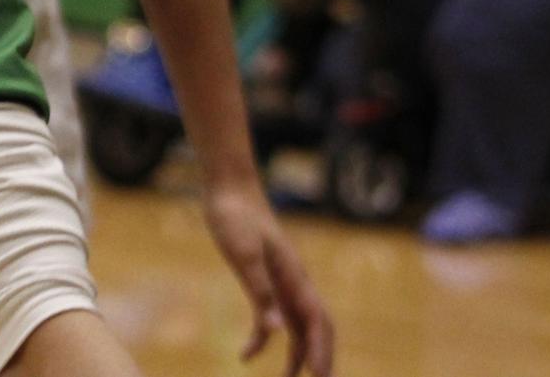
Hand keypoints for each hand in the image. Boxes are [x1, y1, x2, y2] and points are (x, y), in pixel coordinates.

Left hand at [204, 180, 335, 375]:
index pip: (317, 321)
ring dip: (295, 355)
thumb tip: (275, 330)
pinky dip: (262, 339)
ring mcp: (281, 283)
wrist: (228, 191)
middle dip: (320, 357)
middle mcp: (294, 283)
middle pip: (316, 327)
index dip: (321, 351)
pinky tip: (245, 356)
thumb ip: (260, 291)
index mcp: (294, 278)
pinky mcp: (263, 281)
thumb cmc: (236, 218)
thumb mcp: (244, 255)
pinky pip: (270, 317)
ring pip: (297, 327)